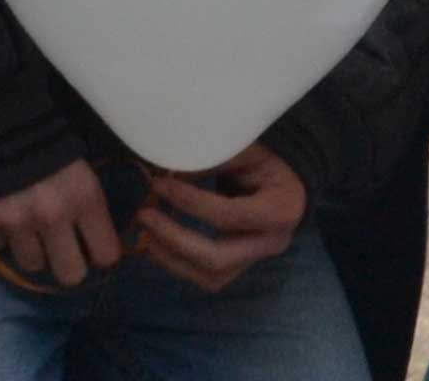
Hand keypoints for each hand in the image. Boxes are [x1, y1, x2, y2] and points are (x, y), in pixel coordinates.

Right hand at [0, 158, 124, 291]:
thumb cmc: (47, 140)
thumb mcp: (80, 168)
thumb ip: (89, 206)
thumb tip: (99, 246)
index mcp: (84, 197)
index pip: (107, 255)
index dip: (99, 252)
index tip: (91, 247)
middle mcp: (53, 214)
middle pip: (70, 275)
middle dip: (66, 263)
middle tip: (59, 247)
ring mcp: (16, 220)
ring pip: (32, 265)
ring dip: (30, 249)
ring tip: (25, 225)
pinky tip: (0, 213)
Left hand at [132, 146, 304, 295]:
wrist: (285, 185)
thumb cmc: (264, 163)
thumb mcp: (245, 151)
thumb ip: (211, 159)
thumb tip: (167, 169)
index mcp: (280, 211)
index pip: (228, 215)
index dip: (190, 202)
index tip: (158, 184)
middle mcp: (271, 244)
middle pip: (218, 258)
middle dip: (175, 239)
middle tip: (144, 216)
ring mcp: (256, 261)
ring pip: (211, 277)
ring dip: (172, 258)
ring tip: (144, 233)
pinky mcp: (240, 268)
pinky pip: (207, 277)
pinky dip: (177, 264)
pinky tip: (155, 244)